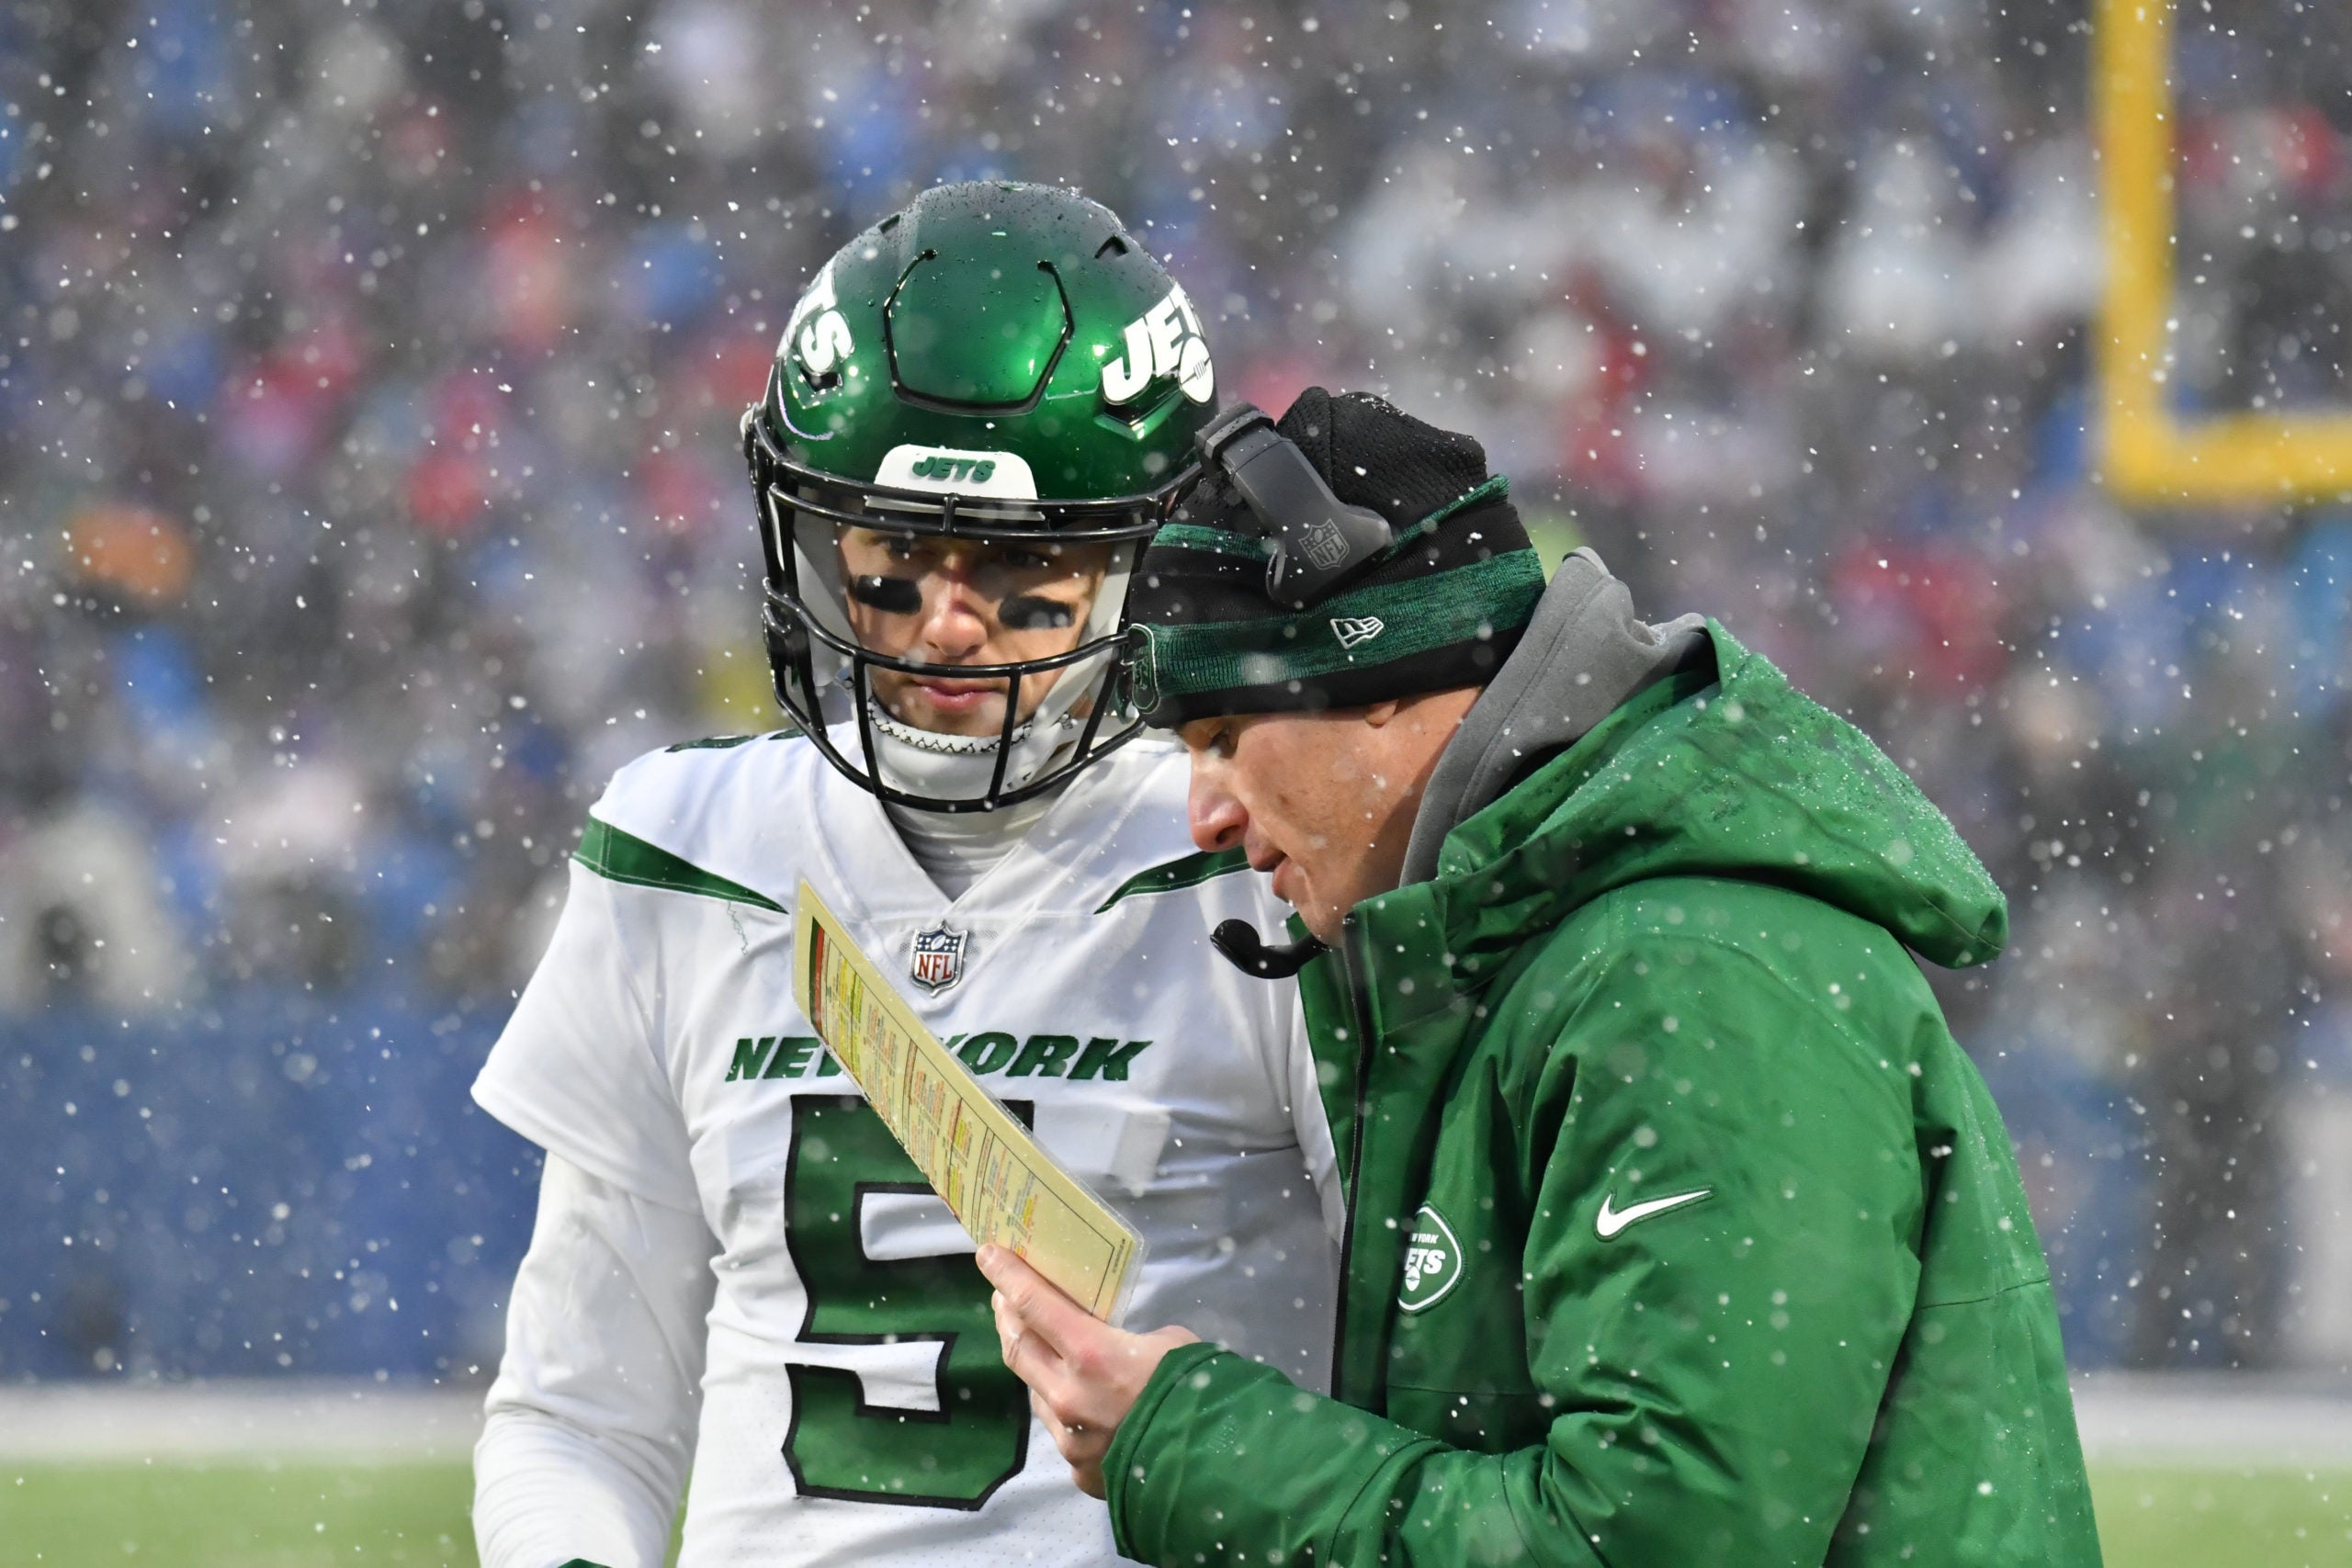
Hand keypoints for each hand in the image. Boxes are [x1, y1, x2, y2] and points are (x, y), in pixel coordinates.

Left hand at [976, 1244, 1199, 1497]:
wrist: (1216, 1466)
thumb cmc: (1199, 1391)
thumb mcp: (1168, 1342)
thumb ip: (1127, 1339)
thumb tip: (1117, 1344)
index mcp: (1091, 1354)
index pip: (1033, 1303)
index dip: (1007, 1275)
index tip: (987, 1254)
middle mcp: (1068, 1396)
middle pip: (1018, 1346)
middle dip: (1007, 1315)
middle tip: (1004, 1295)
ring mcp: (1069, 1439)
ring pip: (1036, 1391)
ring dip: (1033, 1363)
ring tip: (1039, 1345)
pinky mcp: (1078, 1470)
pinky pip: (1061, 1430)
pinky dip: (1062, 1408)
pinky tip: (1076, 1403)